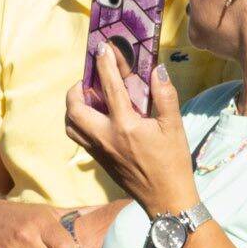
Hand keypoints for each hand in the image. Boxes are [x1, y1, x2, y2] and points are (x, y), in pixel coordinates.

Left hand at [60, 48, 197, 216]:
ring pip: (71, 125)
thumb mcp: (174, 127)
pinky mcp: (99, 160)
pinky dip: (80, 122)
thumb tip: (158, 69)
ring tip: (88, 97)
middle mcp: (106, 138)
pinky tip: (96, 116)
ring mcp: (99, 151)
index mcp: (125, 127)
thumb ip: (165, 95)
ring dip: (73, 107)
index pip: (110, 88)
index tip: (102, 47)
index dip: (105, 64)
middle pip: (74, 109)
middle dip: (76, 89)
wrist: (166, 200)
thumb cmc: (173, 162)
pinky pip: (79, 137)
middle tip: (89, 80)